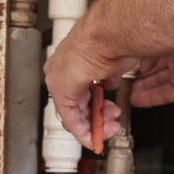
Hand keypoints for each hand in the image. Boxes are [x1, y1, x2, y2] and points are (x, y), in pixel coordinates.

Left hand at [42, 11, 134, 149]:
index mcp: (72, 63)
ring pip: (75, 115)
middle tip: (113, 122)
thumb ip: (107, 77)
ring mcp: (60, 83)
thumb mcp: (112, 66)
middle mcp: (62, 72)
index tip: (108, 114)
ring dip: (95, 125)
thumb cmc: (112, 41)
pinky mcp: (62, 94)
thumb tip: (110, 82)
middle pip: (79, 105)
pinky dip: (85, 132)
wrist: (107, 36)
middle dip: (98, 118)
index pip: (81, 92)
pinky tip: (94, 136)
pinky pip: (71, 121)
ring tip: (110, 126)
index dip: (96, 106)